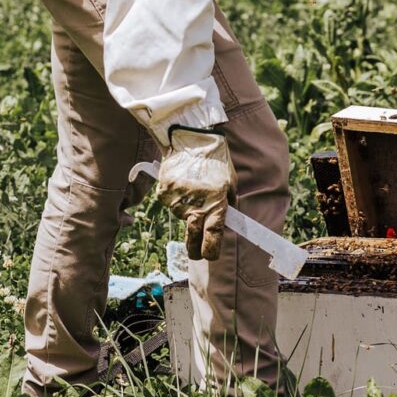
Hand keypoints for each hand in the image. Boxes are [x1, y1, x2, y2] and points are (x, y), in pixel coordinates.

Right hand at [155, 128, 234, 259]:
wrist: (191, 140)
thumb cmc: (216, 161)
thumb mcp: (230, 182)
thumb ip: (228, 203)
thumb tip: (225, 222)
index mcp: (216, 203)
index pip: (213, 235)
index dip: (211, 250)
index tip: (210, 256)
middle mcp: (196, 206)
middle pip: (193, 238)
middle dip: (195, 249)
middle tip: (196, 253)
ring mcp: (178, 201)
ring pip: (183, 217)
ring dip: (187, 211)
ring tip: (192, 190)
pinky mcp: (165, 194)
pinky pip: (171, 204)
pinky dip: (176, 199)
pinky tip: (182, 184)